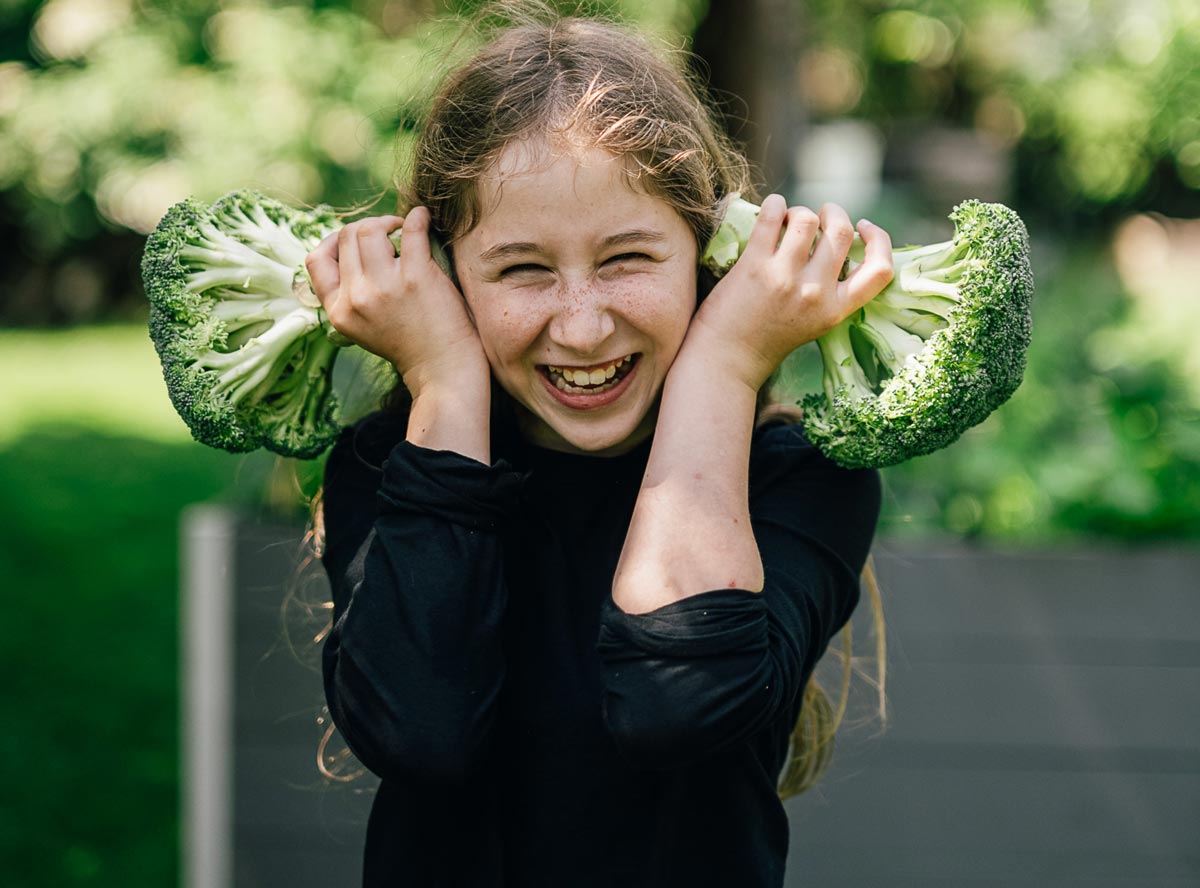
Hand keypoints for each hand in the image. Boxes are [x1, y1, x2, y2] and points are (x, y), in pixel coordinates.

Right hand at [305, 207, 488, 396]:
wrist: (443, 369)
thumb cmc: (409, 343)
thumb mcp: (363, 325)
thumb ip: (351, 293)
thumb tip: (350, 244)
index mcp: (338, 311)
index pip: (316, 260)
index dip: (333, 241)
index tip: (355, 241)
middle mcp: (356, 299)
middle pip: (346, 237)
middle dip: (367, 227)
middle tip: (390, 232)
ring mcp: (385, 287)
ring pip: (370, 229)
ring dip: (388, 221)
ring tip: (404, 229)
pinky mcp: (416, 277)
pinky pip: (410, 230)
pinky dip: (417, 218)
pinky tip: (423, 218)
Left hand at [688, 195, 893, 389]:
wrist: (727, 358)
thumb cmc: (769, 337)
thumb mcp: (815, 321)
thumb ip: (831, 290)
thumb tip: (839, 242)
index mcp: (836, 310)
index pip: (880, 270)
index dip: (879, 239)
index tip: (863, 227)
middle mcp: (815, 293)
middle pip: (841, 232)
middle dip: (834, 212)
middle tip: (820, 214)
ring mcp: (785, 278)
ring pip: (807, 218)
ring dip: (798, 211)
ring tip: (787, 219)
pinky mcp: (754, 266)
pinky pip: (772, 216)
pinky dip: (774, 204)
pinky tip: (771, 211)